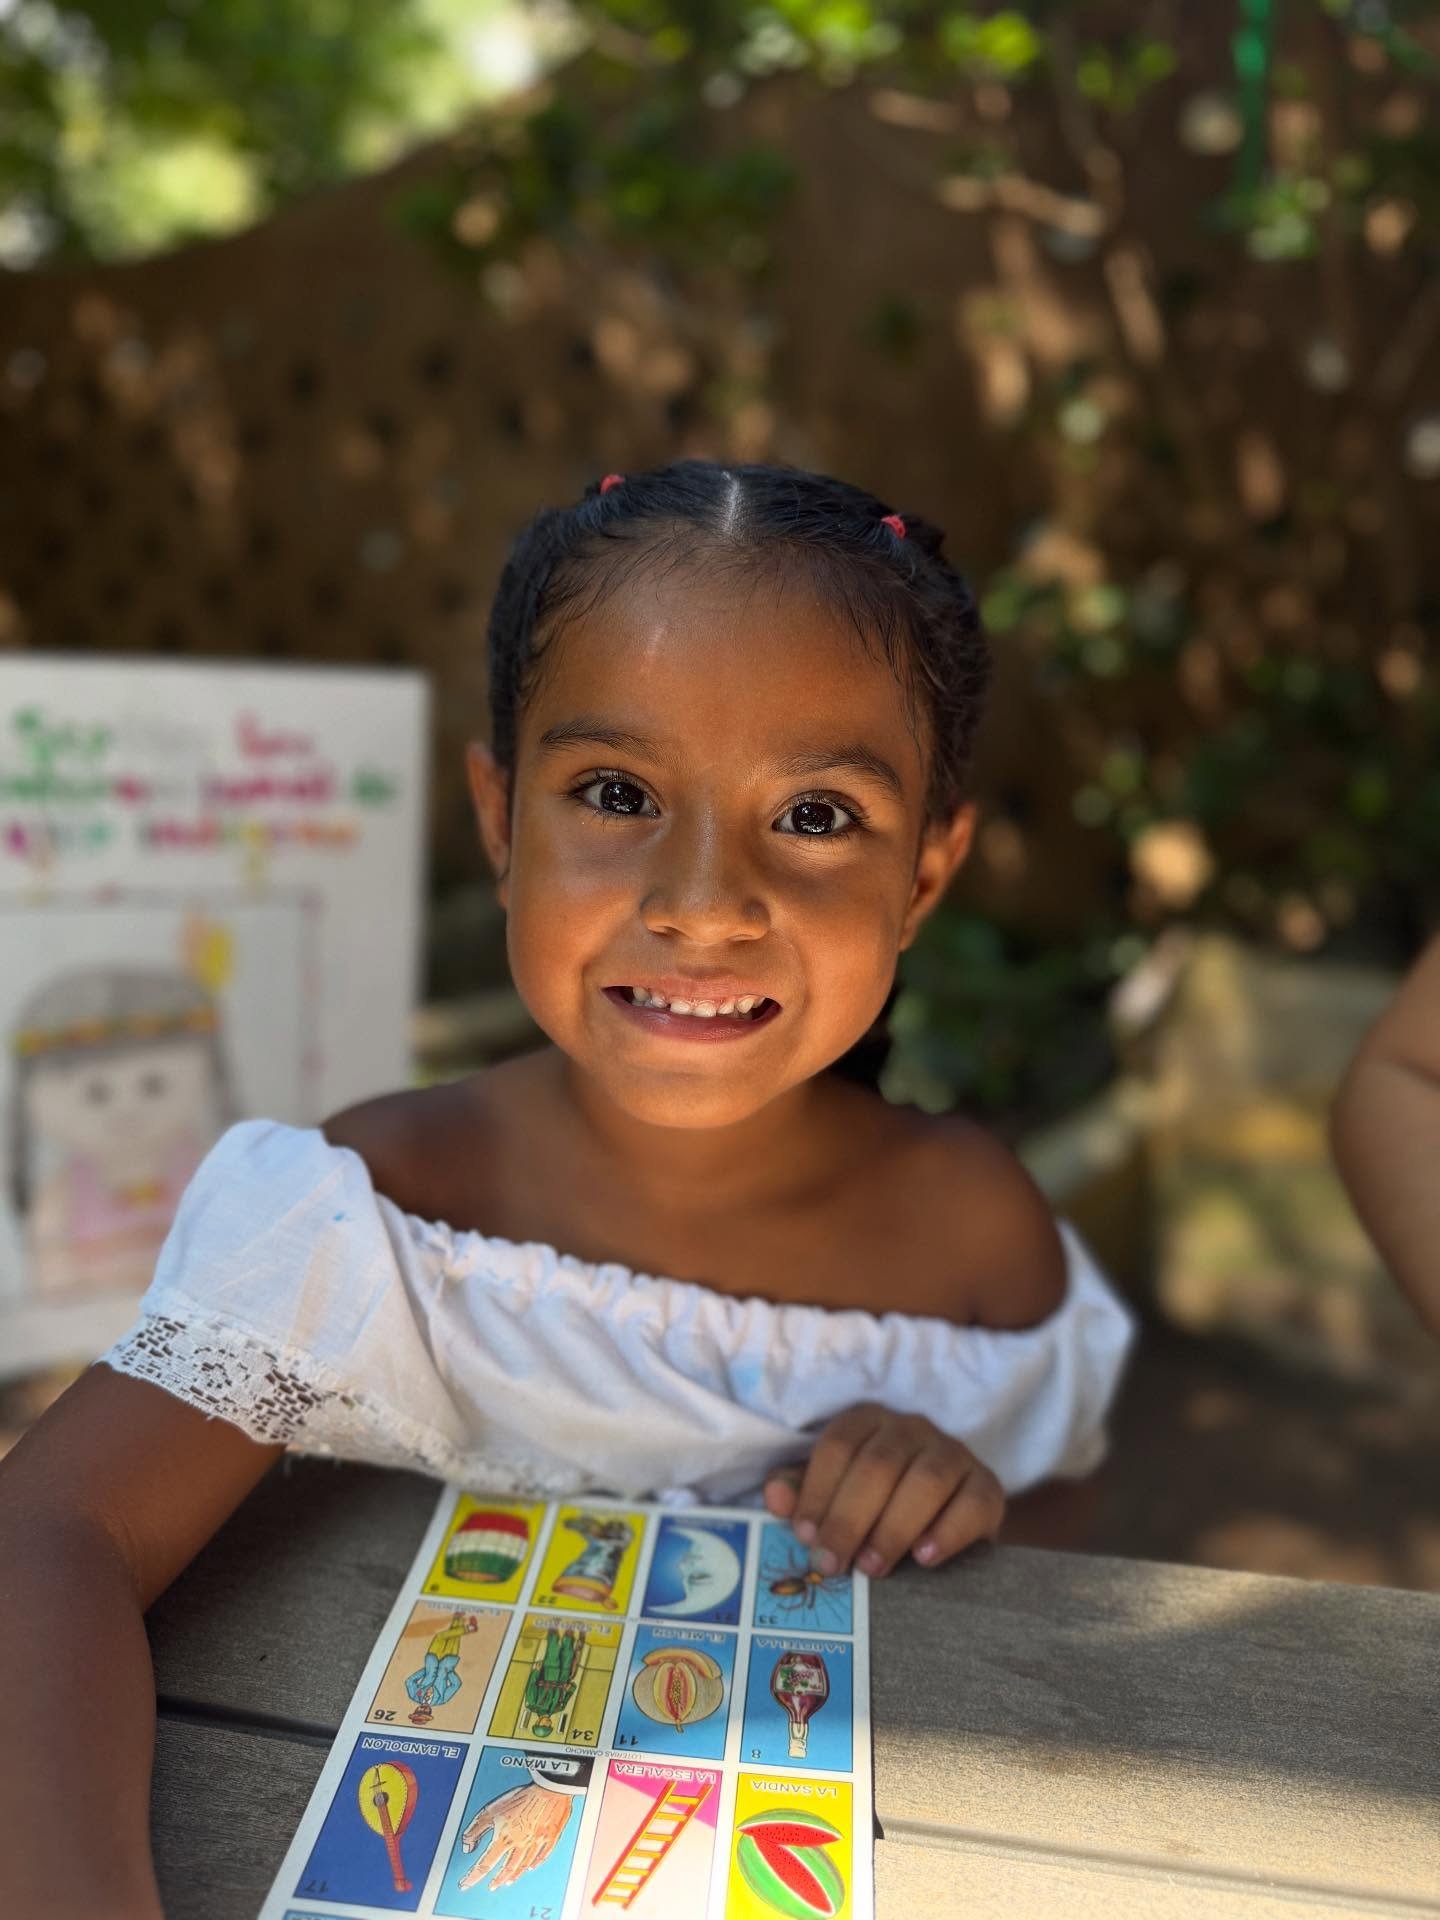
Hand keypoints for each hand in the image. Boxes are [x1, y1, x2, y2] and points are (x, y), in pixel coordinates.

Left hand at [458, 1782, 572, 1889]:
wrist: (548, 1788)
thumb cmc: (522, 1796)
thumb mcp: (490, 1810)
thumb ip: (476, 1829)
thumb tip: (467, 1844)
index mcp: (505, 1839)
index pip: (485, 1864)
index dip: (473, 1876)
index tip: (465, 1884)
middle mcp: (520, 1845)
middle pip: (506, 1868)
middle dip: (497, 1879)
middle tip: (492, 1886)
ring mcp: (536, 1842)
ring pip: (523, 1865)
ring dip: (514, 1875)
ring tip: (508, 1881)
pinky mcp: (550, 1836)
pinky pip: (543, 1855)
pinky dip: (536, 1863)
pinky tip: (532, 1866)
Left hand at [763, 1404, 1003, 1577]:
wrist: (945, 1524)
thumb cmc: (878, 1507)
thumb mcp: (836, 1496)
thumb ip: (803, 1495)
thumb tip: (775, 1498)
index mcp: (869, 1421)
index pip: (838, 1445)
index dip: (818, 1490)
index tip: (804, 1536)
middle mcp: (912, 1428)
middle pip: (877, 1465)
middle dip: (849, 1518)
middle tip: (832, 1564)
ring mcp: (954, 1453)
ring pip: (925, 1480)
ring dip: (893, 1527)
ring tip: (871, 1568)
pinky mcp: (988, 1487)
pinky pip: (972, 1503)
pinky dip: (947, 1531)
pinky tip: (923, 1559)